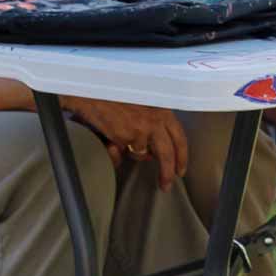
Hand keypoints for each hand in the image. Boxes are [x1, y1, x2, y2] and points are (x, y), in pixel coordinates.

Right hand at [67, 96, 188, 185]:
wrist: (93, 91)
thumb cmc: (114, 98)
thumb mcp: (142, 106)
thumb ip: (151, 127)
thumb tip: (151, 153)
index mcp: (163, 110)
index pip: (180, 137)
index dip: (182, 156)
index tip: (180, 170)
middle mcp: (157, 119)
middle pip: (168, 153)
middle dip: (168, 171)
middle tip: (166, 184)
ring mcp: (143, 129)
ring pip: (144, 154)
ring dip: (135, 154)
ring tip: (120, 140)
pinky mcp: (128, 136)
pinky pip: (126, 151)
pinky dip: (119, 149)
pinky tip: (111, 136)